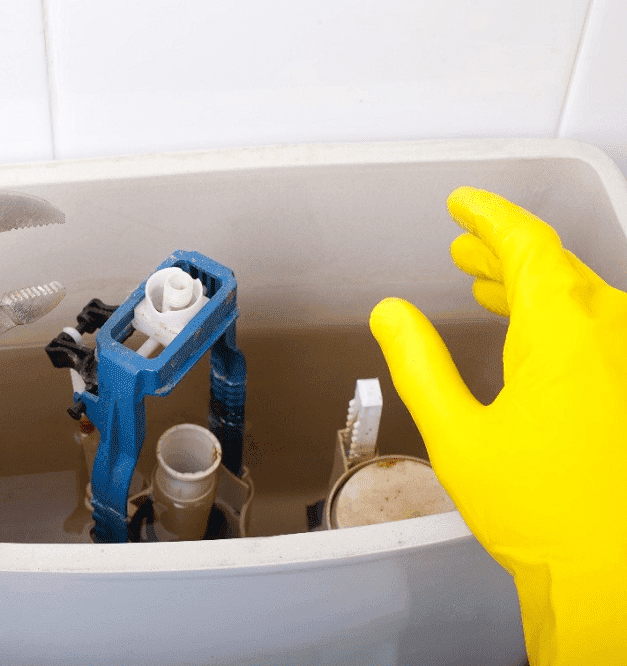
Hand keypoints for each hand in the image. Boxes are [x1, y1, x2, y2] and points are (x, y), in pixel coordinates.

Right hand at [370, 187, 626, 664]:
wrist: (612, 572)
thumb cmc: (543, 513)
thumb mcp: (458, 434)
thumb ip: (420, 363)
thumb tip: (392, 313)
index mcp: (565, 333)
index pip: (527, 245)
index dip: (488, 217)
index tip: (462, 203)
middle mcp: (613, 334)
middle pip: (555, 266)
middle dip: (502, 252)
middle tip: (462, 245)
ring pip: (581, 296)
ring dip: (530, 284)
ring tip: (485, 284)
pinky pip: (600, 328)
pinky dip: (559, 316)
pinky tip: (531, 334)